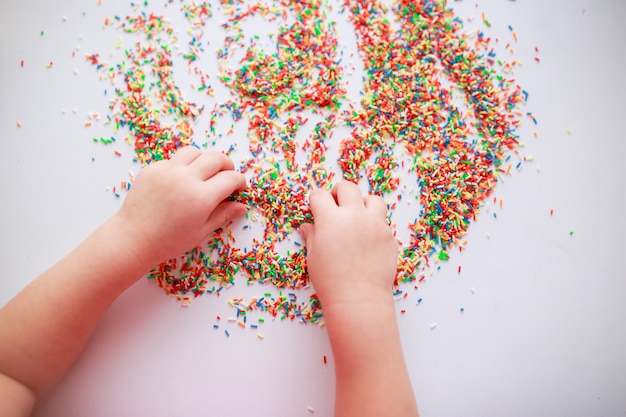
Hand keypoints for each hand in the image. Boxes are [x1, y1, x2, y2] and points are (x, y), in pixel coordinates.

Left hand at [113, 146, 246, 267]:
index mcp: (201, 197)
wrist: (132, 239)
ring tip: (204, 174)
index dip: (239, 182)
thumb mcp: (200, 232)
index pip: (230, 178)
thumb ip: (222, 215)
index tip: (239, 187)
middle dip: (227, 165)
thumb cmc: (168, 241)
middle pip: (216, 158)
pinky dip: (182, 166)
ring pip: (194, 152)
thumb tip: (241, 206)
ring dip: (204, 160)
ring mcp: (167, 171)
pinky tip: (180, 182)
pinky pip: (173, 160)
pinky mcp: (152, 169)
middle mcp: (186, 179)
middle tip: (227, 176)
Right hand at [299, 181, 397, 308]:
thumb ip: (312, 235)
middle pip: (347, 188)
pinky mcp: (389, 236)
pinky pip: (382, 222)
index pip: (320, 195)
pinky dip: (374, 226)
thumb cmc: (330, 281)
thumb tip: (308, 226)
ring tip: (356, 219)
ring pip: (372, 199)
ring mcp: (375, 224)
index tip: (316, 209)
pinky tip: (367, 241)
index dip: (316, 201)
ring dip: (362, 204)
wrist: (358, 299)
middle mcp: (354, 216)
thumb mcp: (313, 256)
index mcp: (330, 219)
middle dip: (338, 194)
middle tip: (335, 208)